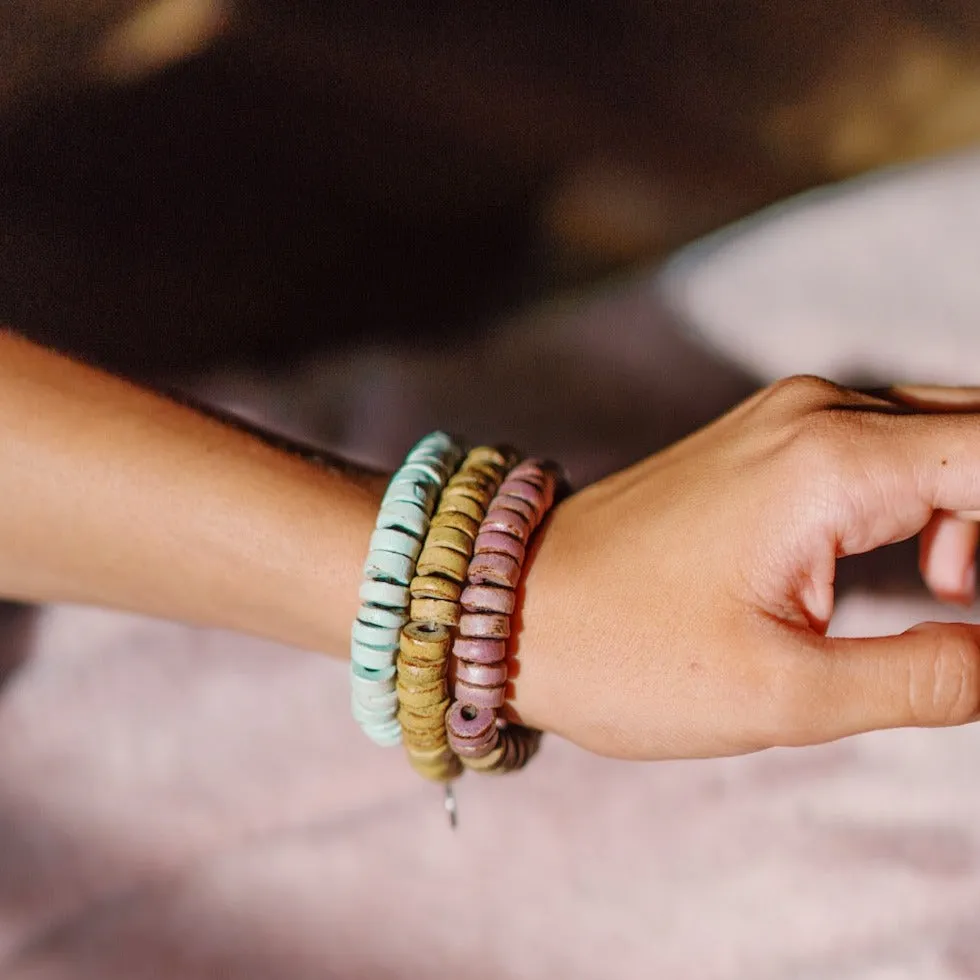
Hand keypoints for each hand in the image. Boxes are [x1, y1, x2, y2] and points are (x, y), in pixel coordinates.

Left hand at [515, 376, 979, 759]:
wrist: (514, 603)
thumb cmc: (625, 653)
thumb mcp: (783, 693)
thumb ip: (927, 677)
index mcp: (833, 462)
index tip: (973, 604)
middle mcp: (817, 411)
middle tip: (964, 608)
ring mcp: (787, 416)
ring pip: (942, 436)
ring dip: (974, 513)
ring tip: (948, 597)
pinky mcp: (766, 440)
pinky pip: (888, 446)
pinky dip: (931, 500)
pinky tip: (922, 569)